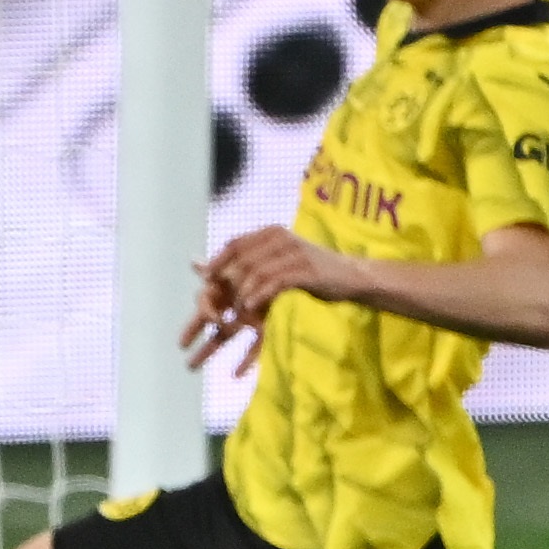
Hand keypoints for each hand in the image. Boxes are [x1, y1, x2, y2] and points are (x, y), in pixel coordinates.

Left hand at [179, 228, 356, 373]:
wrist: (350, 276)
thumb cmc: (309, 272)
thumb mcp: (275, 262)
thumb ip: (242, 262)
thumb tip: (197, 264)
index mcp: (272, 234)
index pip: (236, 244)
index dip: (218, 261)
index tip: (206, 282)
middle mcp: (281, 238)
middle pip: (242, 260)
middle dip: (227, 285)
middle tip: (220, 306)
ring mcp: (294, 253)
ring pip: (256, 271)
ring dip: (242, 295)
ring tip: (237, 314)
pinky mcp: (306, 270)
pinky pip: (276, 281)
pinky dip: (260, 294)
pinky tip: (251, 308)